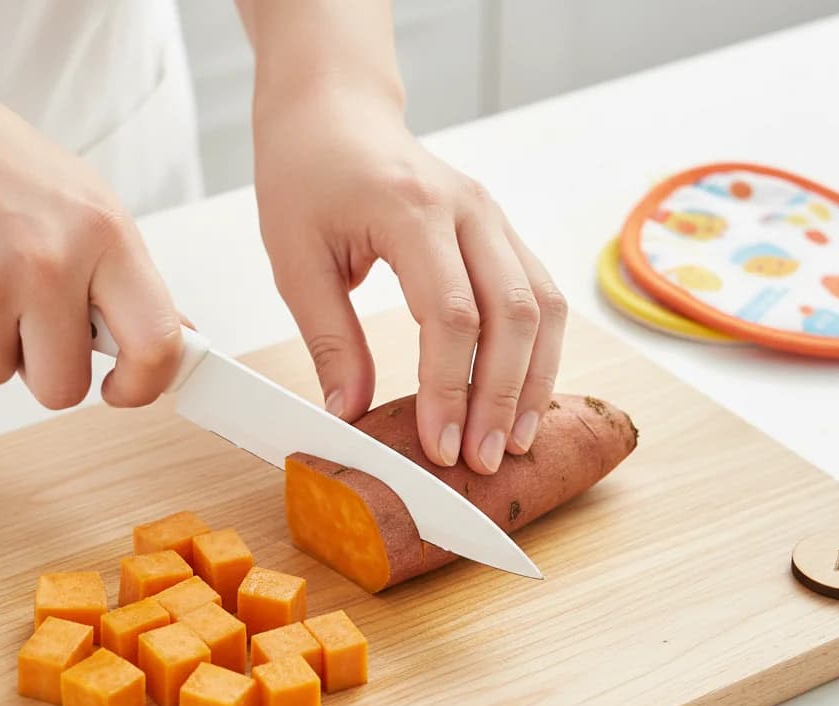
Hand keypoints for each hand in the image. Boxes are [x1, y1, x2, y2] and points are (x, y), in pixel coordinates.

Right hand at [0, 49, 184, 408]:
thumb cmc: (6, 169)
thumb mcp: (93, 210)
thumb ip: (132, 282)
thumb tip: (176, 338)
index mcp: (105, 238)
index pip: (154, 342)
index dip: (143, 385)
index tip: (124, 388)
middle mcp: (48, 262)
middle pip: (63, 388)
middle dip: (49, 369)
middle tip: (36, 323)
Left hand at [254, 83, 565, 473]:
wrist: (335, 112)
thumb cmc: (307, 175)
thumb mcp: (296, 260)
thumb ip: (328, 340)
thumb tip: (350, 414)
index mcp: (411, 210)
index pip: (451, 314)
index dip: (451, 389)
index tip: (442, 448)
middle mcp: (469, 209)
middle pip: (514, 313)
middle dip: (503, 397)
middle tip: (486, 460)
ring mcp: (494, 218)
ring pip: (543, 305)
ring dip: (535, 379)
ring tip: (518, 441)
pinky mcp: (500, 233)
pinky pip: (539, 295)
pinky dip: (538, 352)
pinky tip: (523, 397)